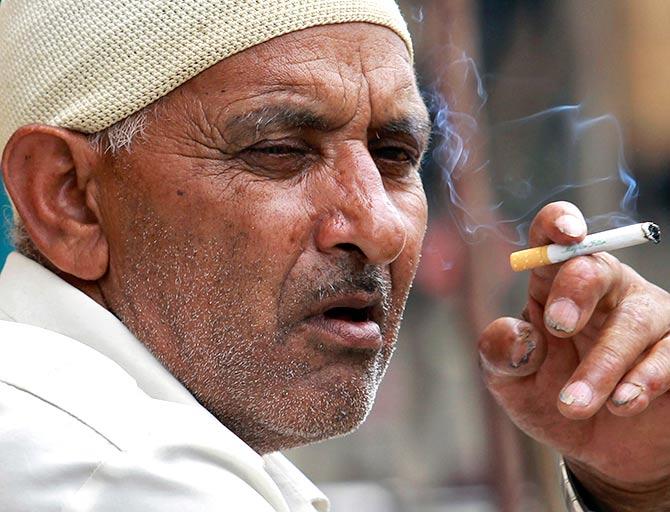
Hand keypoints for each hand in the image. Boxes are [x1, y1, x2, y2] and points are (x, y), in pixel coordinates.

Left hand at [478, 201, 669, 509]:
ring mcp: (647, 319)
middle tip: (558, 327)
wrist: (592, 448)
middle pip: (598, 267)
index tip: (565, 235)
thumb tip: (520, 335)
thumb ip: (500, 353)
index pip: (556, 239)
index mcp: (554, 284)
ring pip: (636, 321)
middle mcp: (604, 291)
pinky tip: (620, 404)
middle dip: (577, 291)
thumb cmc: (546, 397)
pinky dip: (645, 380)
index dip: (561, 222)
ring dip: (603, 364)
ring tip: (573, 405)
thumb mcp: (509, 378)